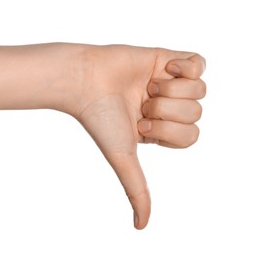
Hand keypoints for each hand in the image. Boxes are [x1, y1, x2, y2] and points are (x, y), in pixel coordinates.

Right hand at [68, 45, 205, 228]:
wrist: (85, 81)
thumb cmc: (100, 119)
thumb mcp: (123, 158)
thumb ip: (137, 190)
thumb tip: (141, 227)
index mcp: (160, 129)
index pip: (191, 136)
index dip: (168, 132)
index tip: (141, 125)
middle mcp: (167, 107)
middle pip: (196, 113)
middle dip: (167, 111)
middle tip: (141, 105)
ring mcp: (169, 82)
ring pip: (200, 90)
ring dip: (171, 90)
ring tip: (146, 87)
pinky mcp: (168, 58)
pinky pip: (200, 63)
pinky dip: (185, 66)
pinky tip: (163, 68)